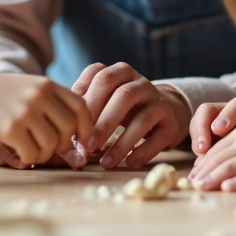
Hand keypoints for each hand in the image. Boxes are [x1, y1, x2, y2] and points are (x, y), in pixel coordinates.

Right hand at [0, 73, 91, 166]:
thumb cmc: (4, 95)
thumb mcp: (32, 88)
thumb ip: (53, 102)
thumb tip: (78, 134)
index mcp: (48, 85)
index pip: (80, 106)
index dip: (86, 126)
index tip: (83, 141)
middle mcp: (40, 95)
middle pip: (69, 128)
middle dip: (65, 145)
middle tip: (53, 150)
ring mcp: (26, 111)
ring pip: (52, 144)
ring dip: (46, 155)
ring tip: (35, 153)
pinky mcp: (11, 127)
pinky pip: (32, 152)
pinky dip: (30, 158)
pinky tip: (22, 155)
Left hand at [72, 62, 190, 169]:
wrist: (162, 109)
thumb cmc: (122, 106)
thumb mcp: (104, 99)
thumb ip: (85, 108)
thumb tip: (65, 136)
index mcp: (120, 71)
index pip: (100, 76)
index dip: (85, 98)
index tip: (72, 123)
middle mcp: (140, 82)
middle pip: (122, 96)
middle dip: (103, 122)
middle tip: (87, 146)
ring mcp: (158, 100)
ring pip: (142, 118)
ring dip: (122, 143)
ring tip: (106, 163)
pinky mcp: (171, 121)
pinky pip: (159, 137)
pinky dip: (143, 152)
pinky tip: (129, 163)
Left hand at [188, 124, 235, 191]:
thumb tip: (222, 171)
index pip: (216, 148)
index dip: (202, 164)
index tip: (192, 177)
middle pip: (218, 158)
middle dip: (202, 172)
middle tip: (190, 186)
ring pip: (229, 167)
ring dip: (211, 179)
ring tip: (200, 189)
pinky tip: (226, 189)